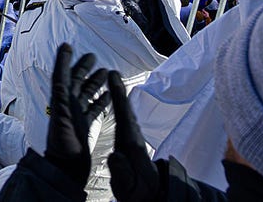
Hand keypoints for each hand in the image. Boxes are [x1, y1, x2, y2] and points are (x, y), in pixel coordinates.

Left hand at [44, 44, 110, 186]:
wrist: (66, 167)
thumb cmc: (62, 139)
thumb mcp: (61, 107)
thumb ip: (62, 81)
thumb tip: (63, 51)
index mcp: (60, 99)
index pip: (63, 74)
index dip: (65, 60)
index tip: (70, 46)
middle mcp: (67, 106)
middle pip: (76, 82)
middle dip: (84, 69)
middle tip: (95, 57)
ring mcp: (76, 116)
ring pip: (86, 95)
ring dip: (95, 83)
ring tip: (107, 73)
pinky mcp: (84, 127)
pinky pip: (93, 110)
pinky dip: (101, 101)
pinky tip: (109, 96)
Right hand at [105, 71, 163, 201]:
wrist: (150, 197)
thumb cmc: (137, 192)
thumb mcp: (128, 185)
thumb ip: (122, 171)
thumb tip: (116, 155)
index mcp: (131, 145)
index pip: (124, 116)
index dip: (118, 96)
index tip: (114, 78)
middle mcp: (134, 138)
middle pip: (126, 109)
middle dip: (119, 91)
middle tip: (112, 73)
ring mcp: (134, 140)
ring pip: (126, 112)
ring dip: (119, 96)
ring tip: (112, 80)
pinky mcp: (132, 143)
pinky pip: (124, 119)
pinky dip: (120, 106)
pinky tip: (116, 102)